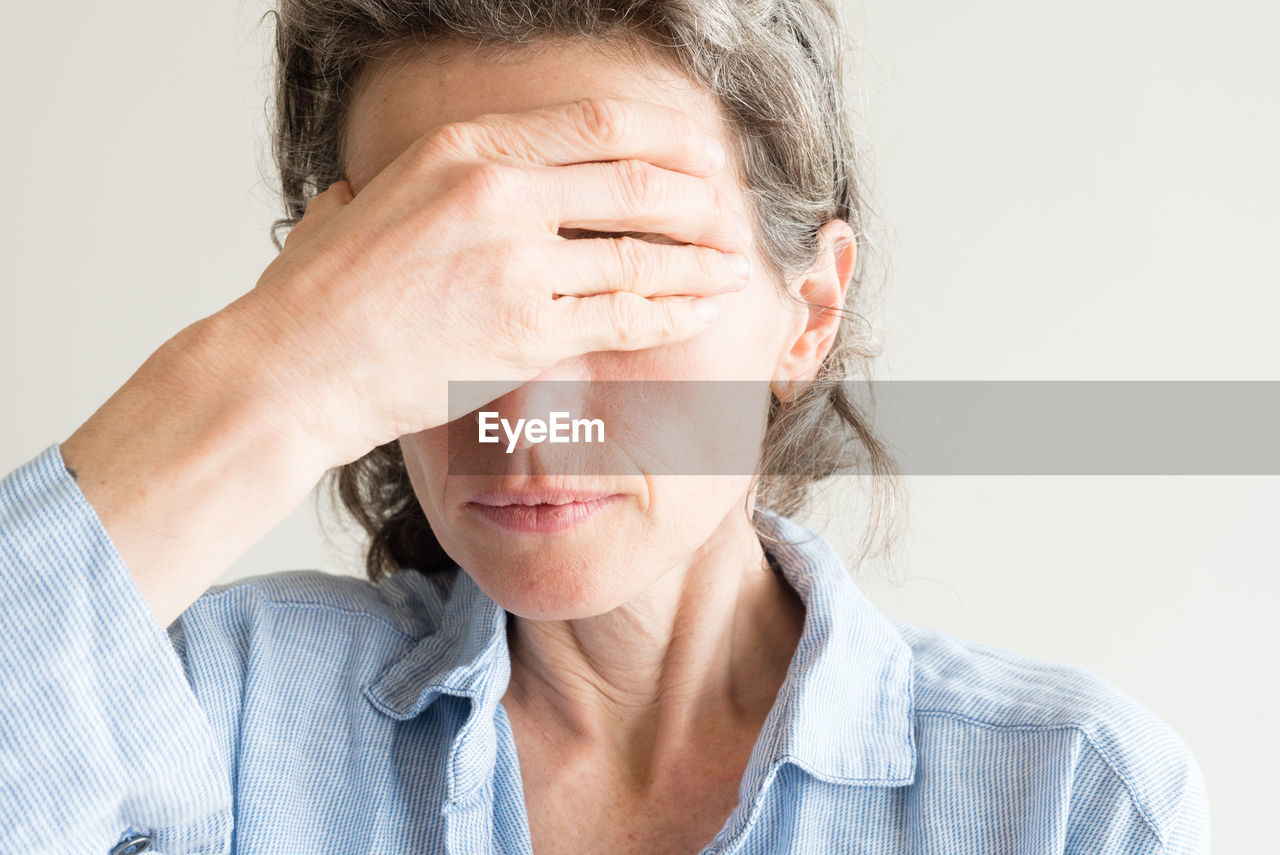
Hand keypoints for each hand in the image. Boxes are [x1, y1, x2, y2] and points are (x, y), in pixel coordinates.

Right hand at [238, 95, 753, 466]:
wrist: (297, 367)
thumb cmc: (320, 292)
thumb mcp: (366, 200)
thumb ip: (407, 180)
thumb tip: (388, 183)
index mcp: (464, 148)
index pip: (596, 124)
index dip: (664, 138)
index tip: (698, 153)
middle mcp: (498, 193)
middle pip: (635, 182)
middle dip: (699, 198)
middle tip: (731, 213)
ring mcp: (517, 263)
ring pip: (643, 253)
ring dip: (701, 261)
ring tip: (735, 267)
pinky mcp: (527, 331)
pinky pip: (627, 317)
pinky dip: (675, 314)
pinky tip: (702, 313)